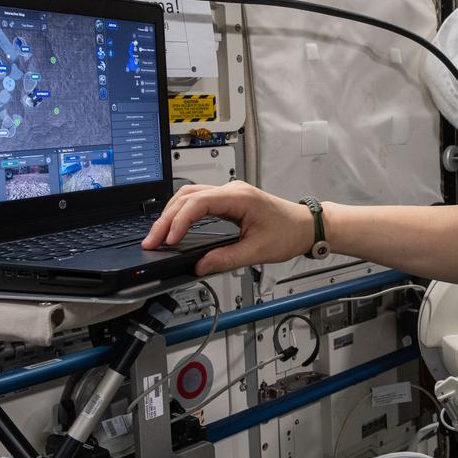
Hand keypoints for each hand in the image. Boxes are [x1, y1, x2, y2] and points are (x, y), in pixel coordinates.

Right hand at [140, 180, 314, 276]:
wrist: (306, 226)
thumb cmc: (289, 232)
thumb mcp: (258, 251)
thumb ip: (227, 259)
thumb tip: (200, 266)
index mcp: (239, 197)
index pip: (198, 202)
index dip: (179, 221)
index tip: (169, 240)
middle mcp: (231, 190)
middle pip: (187, 196)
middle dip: (167, 219)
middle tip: (152, 241)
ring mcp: (228, 193)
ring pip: (189, 196)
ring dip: (171, 214)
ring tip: (158, 236)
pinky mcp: (228, 201)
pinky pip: (197, 201)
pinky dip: (182, 214)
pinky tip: (174, 228)